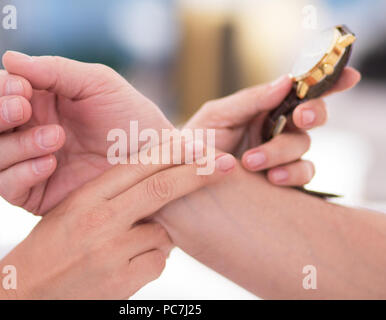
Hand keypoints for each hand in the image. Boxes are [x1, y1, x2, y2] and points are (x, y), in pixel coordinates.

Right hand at [0, 51, 172, 214]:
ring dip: (18, 143)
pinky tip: (50, 163)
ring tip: (57, 138)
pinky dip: (21, 173)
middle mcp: (28, 131)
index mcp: (39, 101)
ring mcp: (30, 163)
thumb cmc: (131, 118)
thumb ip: (56, 70)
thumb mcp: (98, 84)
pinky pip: (6, 187)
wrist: (155, 160)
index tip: (23, 88)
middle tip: (22, 108)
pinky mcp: (37, 193)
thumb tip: (8, 58)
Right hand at [0, 142, 236, 298]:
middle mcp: (99, 221)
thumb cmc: (51, 246)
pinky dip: (150, 260)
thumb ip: (113, 195)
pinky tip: (124, 266)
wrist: (25, 292)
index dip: (174, 152)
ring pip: (163, 233)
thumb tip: (161, 186)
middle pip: (161, 188)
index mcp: (86, 197)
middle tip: (227, 164)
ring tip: (128, 244)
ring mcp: (111, 253)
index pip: (138, 165)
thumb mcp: (73, 210)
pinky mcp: (120, 282)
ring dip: (160, 234)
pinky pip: (157, 262)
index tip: (201, 144)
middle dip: (199, 174)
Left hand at [185, 68, 360, 185]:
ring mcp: (280, 154)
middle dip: (311, 114)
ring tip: (251, 161)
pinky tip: (271, 179)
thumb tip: (286, 81)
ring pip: (303, 146)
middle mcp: (277, 128)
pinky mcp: (280, 178)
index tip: (348, 77)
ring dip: (282, 152)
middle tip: (298, 118)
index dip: (327, 82)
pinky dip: (291, 175)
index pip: (300, 91)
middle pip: (311, 116)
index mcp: (264, 107)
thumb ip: (251, 100)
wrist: (182, 175)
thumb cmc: (196, 141)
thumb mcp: (217, 115)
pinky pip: (302, 174)